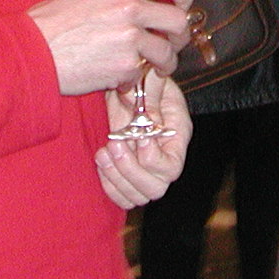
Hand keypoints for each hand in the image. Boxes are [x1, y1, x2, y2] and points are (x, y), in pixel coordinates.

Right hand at [28, 0, 192, 95]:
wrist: (32, 52)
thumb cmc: (52, 24)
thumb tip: (147, 3)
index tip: (181, 6)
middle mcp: (130, 6)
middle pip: (178, 20)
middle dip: (178, 37)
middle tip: (168, 44)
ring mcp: (129, 37)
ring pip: (166, 52)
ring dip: (162, 63)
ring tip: (149, 67)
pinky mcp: (124, 66)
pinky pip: (142, 74)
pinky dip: (134, 80)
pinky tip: (118, 77)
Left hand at [96, 72, 190, 207]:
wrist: (125, 86)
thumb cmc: (141, 79)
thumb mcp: (148, 80)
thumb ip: (151, 94)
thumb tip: (147, 119)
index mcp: (177, 135)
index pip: (172, 167)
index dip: (152, 160)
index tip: (137, 138)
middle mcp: (164, 157)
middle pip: (156, 188)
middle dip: (129, 170)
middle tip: (113, 144)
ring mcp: (146, 170)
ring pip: (138, 197)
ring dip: (116, 177)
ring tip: (103, 151)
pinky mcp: (128, 175)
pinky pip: (122, 198)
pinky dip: (109, 186)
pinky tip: (101, 161)